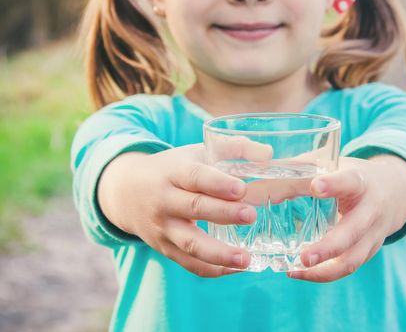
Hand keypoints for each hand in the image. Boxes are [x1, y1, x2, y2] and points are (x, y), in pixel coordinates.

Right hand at [97, 137, 271, 277]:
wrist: (125, 192)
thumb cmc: (172, 169)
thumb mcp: (196, 152)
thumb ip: (233, 149)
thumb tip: (268, 154)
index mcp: (174, 172)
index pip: (196, 177)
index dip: (218, 183)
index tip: (241, 189)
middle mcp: (165, 200)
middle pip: (194, 208)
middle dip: (223, 213)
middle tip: (251, 215)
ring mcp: (163, 228)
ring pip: (190, 243)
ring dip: (218, 253)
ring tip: (245, 259)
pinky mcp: (165, 249)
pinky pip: (189, 263)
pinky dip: (212, 269)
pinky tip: (236, 269)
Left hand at [286, 154, 405, 282]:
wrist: (395, 190)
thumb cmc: (350, 174)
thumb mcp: (329, 165)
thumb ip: (294, 174)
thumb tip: (250, 191)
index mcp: (361, 181)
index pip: (349, 181)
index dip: (334, 184)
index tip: (315, 186)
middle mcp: (372, 209)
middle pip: (352, 232)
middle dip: (329, 247)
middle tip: (304, 257)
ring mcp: (373, 234)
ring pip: (352, 259)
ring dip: (324, 270)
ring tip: (295, 270)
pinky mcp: (370, 250)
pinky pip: (348, 267)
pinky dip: (323, 274)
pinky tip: (300, 272)